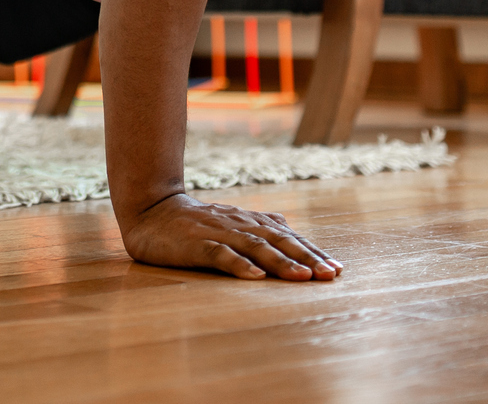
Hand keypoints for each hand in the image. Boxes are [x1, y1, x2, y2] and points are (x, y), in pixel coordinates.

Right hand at [119, 193, 341, 280]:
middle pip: (278, 241)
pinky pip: (220, 255)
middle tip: (330, 275)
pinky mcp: (196, 245)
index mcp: (249, 222)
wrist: (151, 210)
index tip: (337, 269)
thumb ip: (257, 224)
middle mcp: (239, 225)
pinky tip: (255, 277)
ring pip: (255, 247)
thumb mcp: (230, 221)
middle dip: (306, 258)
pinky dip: (239, 265)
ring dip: (281, 262)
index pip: (288, 237)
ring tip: (302, 277)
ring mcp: (218, 233)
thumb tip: (288, 226)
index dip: (313, 252)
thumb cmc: (193, 222)